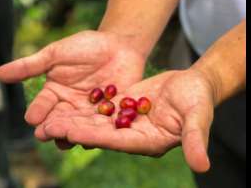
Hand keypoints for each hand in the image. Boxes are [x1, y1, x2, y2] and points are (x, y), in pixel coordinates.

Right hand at [0, 30, 145, 147]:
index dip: (37, 112)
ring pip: (79, 128)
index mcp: (54, 93)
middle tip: (45, 134)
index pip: (43, 105)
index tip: (32, 119)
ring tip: (66, 140)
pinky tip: (94, 139)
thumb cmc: (86, 47)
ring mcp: (89, 113)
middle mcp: (69, 107)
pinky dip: (98, 133)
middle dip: (52, 128)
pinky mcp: (109, 116)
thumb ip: (31, 66)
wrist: (120, 46)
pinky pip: (102, 127)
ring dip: (72, 134)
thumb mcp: (56, 54)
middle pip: (59, 121)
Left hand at [36, 69, 215, 171]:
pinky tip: (64, 103)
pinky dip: (83, 107)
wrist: (194, 84)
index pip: (117, 141)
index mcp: (149, 142)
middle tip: (47, 128)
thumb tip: (203, 166)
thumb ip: (195, 140)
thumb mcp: (198, 118)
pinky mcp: (124, 108)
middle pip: (100, 134)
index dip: (94, 137)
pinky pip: (101, 108)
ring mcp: (128, 122)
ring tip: (48, 118)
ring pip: (96, 122)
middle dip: (74, 130)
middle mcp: (134, 135)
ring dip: (73, 120)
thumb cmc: (199, 100)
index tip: (71, 133)